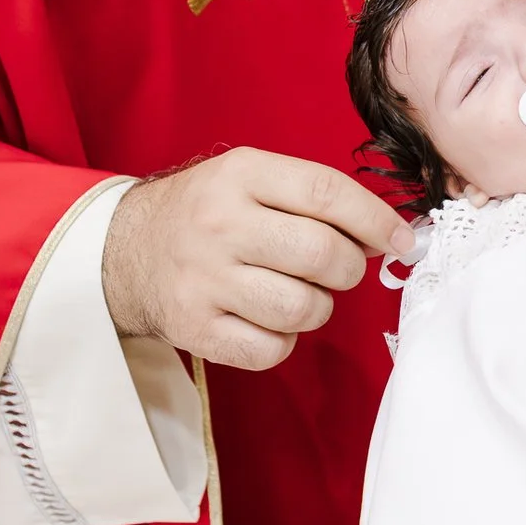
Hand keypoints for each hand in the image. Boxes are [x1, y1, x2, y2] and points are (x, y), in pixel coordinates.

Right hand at [101, 148, 413, 370]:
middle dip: (347, 268)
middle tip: (337, 269)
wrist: (125, 250)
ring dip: (316, 307)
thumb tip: (386, 235)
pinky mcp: (194, 328)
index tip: (400, 239)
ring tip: (295, 292)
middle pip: (321, 254)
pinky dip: (282, 340)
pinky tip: (265, 319)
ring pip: (303, 308)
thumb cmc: (207, 213)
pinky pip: (271, 349)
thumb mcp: (250, 179)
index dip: (375, 220)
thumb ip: (313, 198)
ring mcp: (204, 279)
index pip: (326, 193)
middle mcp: (219, 224)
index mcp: (240, 175)